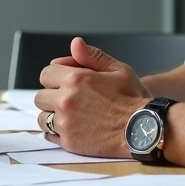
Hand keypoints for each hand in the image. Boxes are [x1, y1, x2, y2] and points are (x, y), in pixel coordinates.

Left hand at [34, 37, 150, 157]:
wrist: (143, 129)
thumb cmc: (133, 99)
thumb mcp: (117, 69)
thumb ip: (92, 56)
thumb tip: (75, 43)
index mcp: (75, 79)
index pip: (46, 74)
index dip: (56, 77)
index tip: (67, 83)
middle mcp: (66, 100)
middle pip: (40, 97)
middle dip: (52, 96)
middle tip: (70, 100)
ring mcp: (66, 123)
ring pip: (42, 118)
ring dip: (52, 116)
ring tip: (71, 116)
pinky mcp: (69, 142)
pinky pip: (49, 136)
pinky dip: (57, 133)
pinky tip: (73, 128)